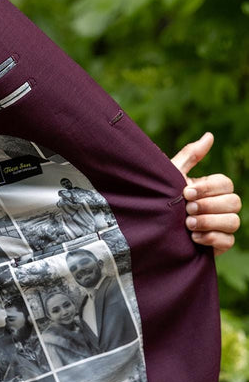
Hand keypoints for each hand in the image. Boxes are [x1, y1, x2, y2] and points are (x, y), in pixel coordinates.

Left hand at [170, 132, 240, 255]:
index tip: (186, 192)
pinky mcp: (217, 245)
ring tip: (187, 224)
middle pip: (234, 202)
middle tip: (187, 209)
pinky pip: (228, 241)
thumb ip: (190, 156)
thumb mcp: (171, 176)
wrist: (147, 230)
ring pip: (234, 221)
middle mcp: (220, 207)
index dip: (209, 188)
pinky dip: (211, 238)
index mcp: (211, 189)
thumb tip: (210, 135)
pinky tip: (192, 238)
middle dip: (209, 205)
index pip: (226, 183)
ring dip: (210, 221)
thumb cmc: (159, 200)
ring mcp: (220, 227)